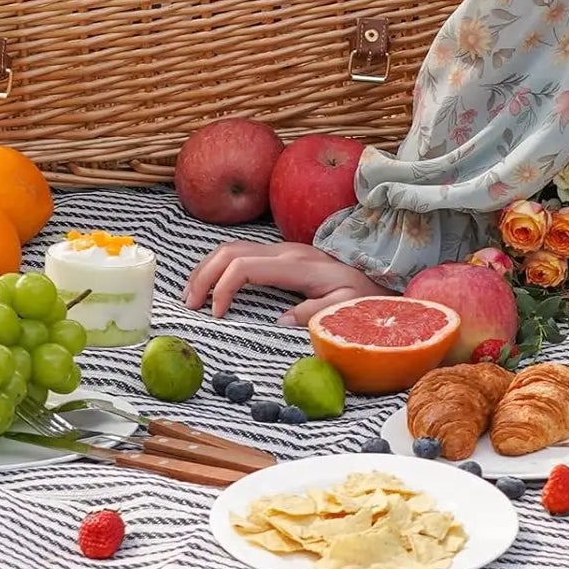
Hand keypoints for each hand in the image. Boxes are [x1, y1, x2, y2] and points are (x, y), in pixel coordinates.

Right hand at [183, 240, 385, 324]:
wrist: (379, 274)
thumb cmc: (363, 294)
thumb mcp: (345, 308)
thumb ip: (313, 314)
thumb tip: (280, 321)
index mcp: (297, 265)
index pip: (246, 266)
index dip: (223, 288)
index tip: (217, 316)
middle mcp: (284, 251)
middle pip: (229, 251)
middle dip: (203, 276)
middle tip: (189, 306)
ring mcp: (281, 249)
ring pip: (230, 247)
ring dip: (205, 269)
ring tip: (191, 296)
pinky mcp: (280, 254)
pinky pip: (240, 253)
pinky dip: (217, 267)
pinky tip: (210, 285)